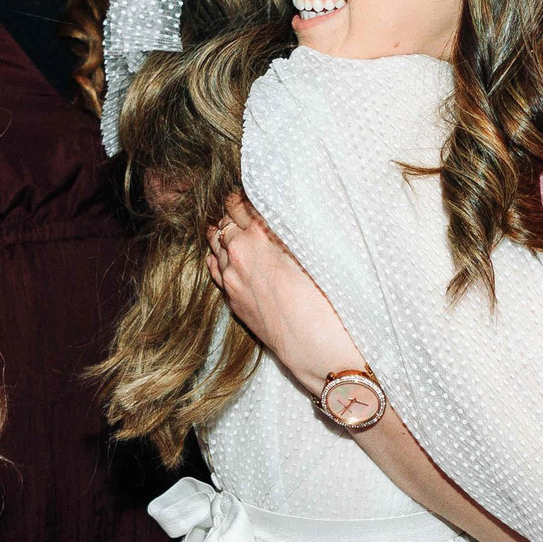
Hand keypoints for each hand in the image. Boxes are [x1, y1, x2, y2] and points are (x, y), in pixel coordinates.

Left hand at [206, 193, 362, 399]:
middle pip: (224, 224)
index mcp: (259, 238)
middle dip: (230, 213)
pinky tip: (223, 255)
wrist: (319, 351)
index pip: (241, 205)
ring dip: (222, 234)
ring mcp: (232, 282)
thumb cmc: (327, 302)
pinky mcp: (234, 302)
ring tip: (229, 226)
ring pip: (215, 247)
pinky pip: (215, 271)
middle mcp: (239, 257)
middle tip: (238, 205)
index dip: (243, 195)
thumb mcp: (313, 255)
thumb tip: (276, 217)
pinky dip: (217, 258)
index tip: (247, 190)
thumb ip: (287, 233)